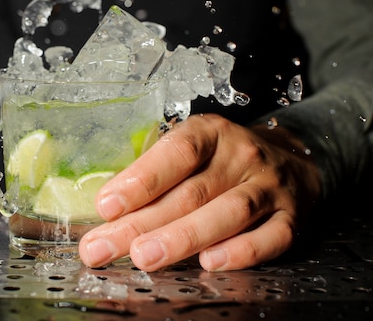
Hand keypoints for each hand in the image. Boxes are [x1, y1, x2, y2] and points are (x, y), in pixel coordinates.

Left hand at [78, 113, 321, 271]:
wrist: (294, 161)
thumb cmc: (225, 161)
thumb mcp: (193, 150)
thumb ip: (159, 175)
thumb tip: (111, 212)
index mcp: (210, 133)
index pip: (176, 152)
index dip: (141, 179)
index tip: (106, 206)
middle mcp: (241, 156)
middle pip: (190, 192)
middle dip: (141, 224)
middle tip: (102, 248)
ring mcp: (269, 187)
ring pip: (227, 214)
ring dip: (182, 238)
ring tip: (143, 257)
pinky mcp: (291, 218)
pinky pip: (270, 237)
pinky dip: (241, 252)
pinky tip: (209, 263)